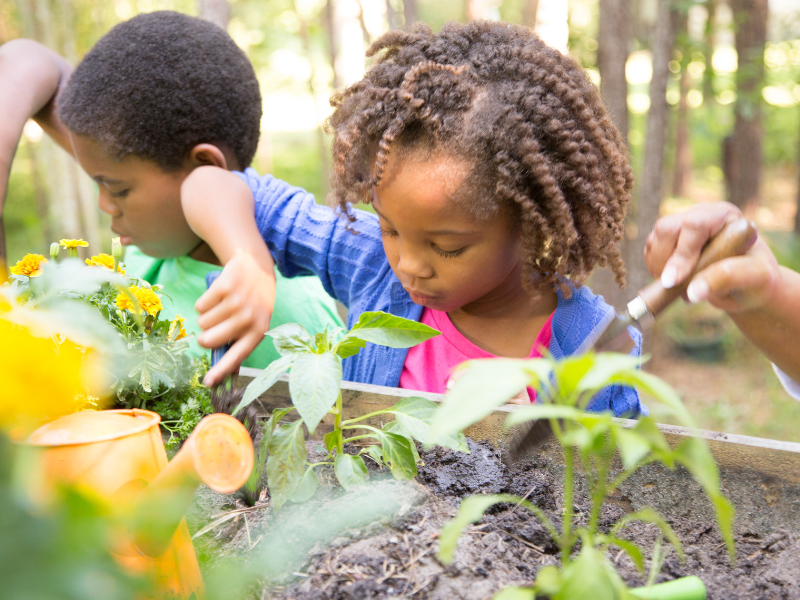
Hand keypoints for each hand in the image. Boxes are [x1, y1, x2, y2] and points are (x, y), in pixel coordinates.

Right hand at [195, 249, 275, 385]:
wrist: (256, 269)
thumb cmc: (253, 303)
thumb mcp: (254, 323)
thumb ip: (239, 344)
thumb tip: (221, 372)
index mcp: (257, 332)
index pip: (236, 356)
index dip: (221, 371)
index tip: (207, 383)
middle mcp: (248, 319)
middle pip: (208, 340)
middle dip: (204, 336)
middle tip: (215, 325)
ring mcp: (236, 303)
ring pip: (202, 322)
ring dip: (207, 316)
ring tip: (223, 306)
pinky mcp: (224, 287)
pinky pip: (200, 306)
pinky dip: (204, 302)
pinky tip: (219, 295)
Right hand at [644, 202, 779, 313]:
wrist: (748, 286)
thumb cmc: (757, 279)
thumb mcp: (754, 277)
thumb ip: (726, 278)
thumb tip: (692, 292)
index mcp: (724, 216)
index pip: (694, 224)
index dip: (681, 253)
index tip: (673, 281)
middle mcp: (700, 215)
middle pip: (667, 228)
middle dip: (665, 261)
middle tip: (674, 286)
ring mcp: (682, 226)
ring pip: (654, 239)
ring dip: (658, 267)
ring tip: (678, 286)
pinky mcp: (669, 240)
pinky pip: (649, 250)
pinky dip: (654, 268)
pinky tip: (673, 281)